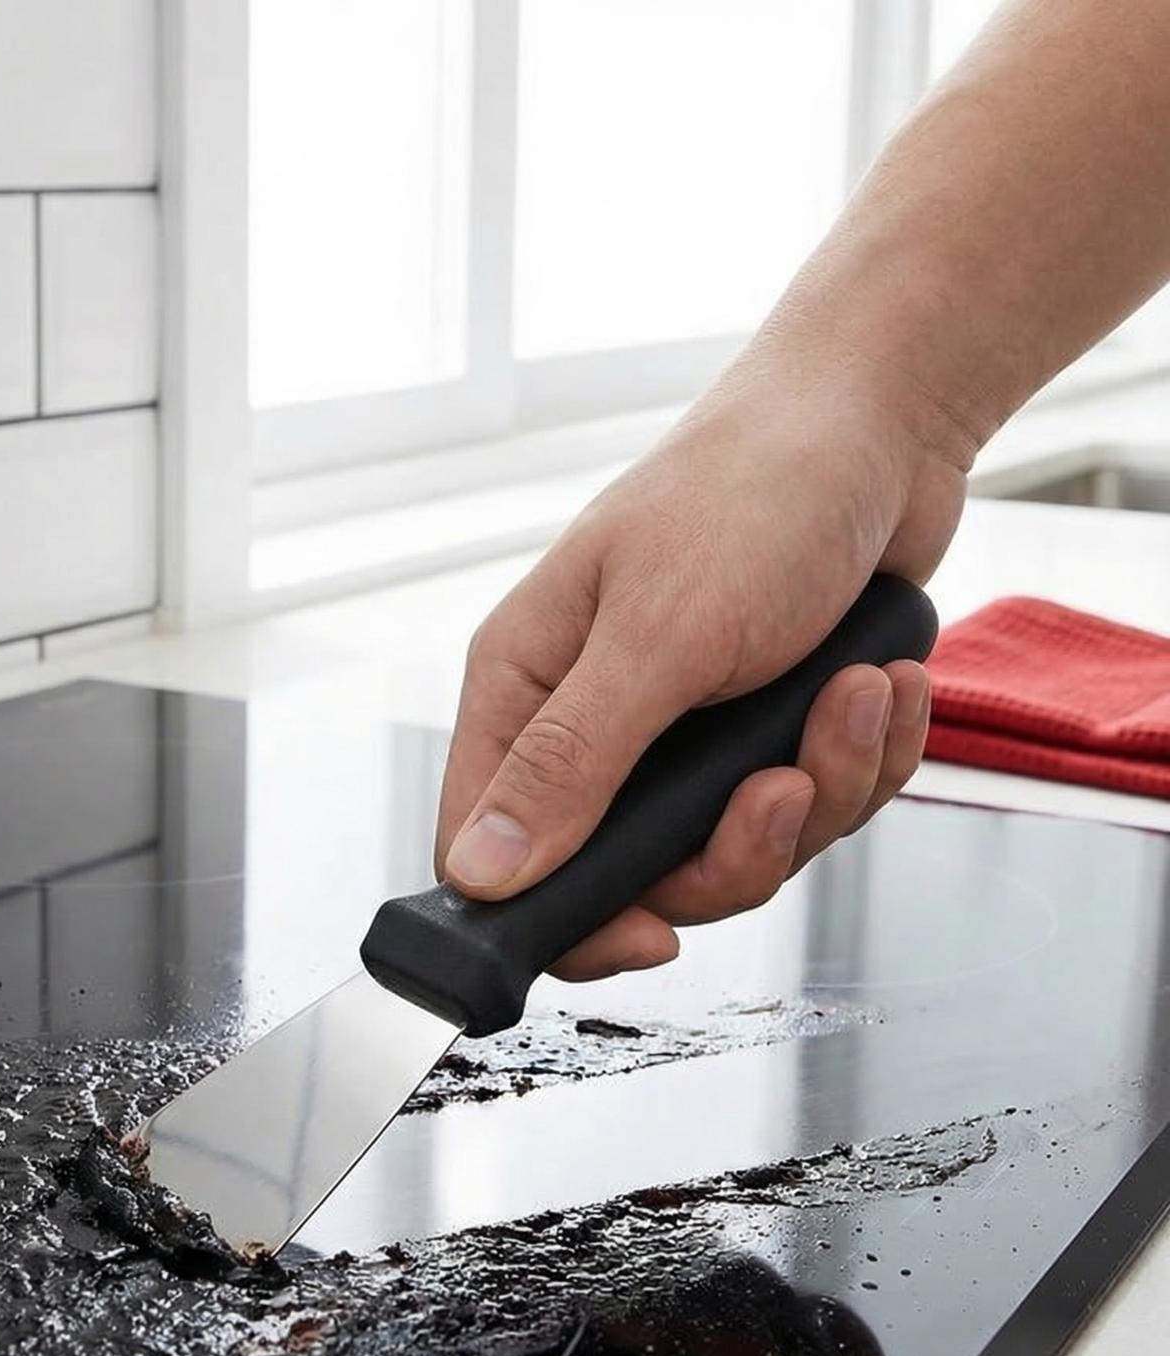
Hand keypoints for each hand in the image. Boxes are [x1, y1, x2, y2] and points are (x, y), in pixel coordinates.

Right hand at [435, 346, 968, 978]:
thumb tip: (479, 873)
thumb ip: (570, 763)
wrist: (880, 420)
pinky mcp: (764, 730)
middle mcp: (595, 722)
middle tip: (780, 785)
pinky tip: (880, 683)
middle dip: (734, 850)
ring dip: (819, 789)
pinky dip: (861, 759)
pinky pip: (812, 808)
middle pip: (636, 876)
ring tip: (854, 693)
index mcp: (528, 689)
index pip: (492, 853)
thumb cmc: (750, 492)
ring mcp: (684, 734)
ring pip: (737, 850)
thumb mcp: (656, 634)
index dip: (568, 915)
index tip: (651, 931)